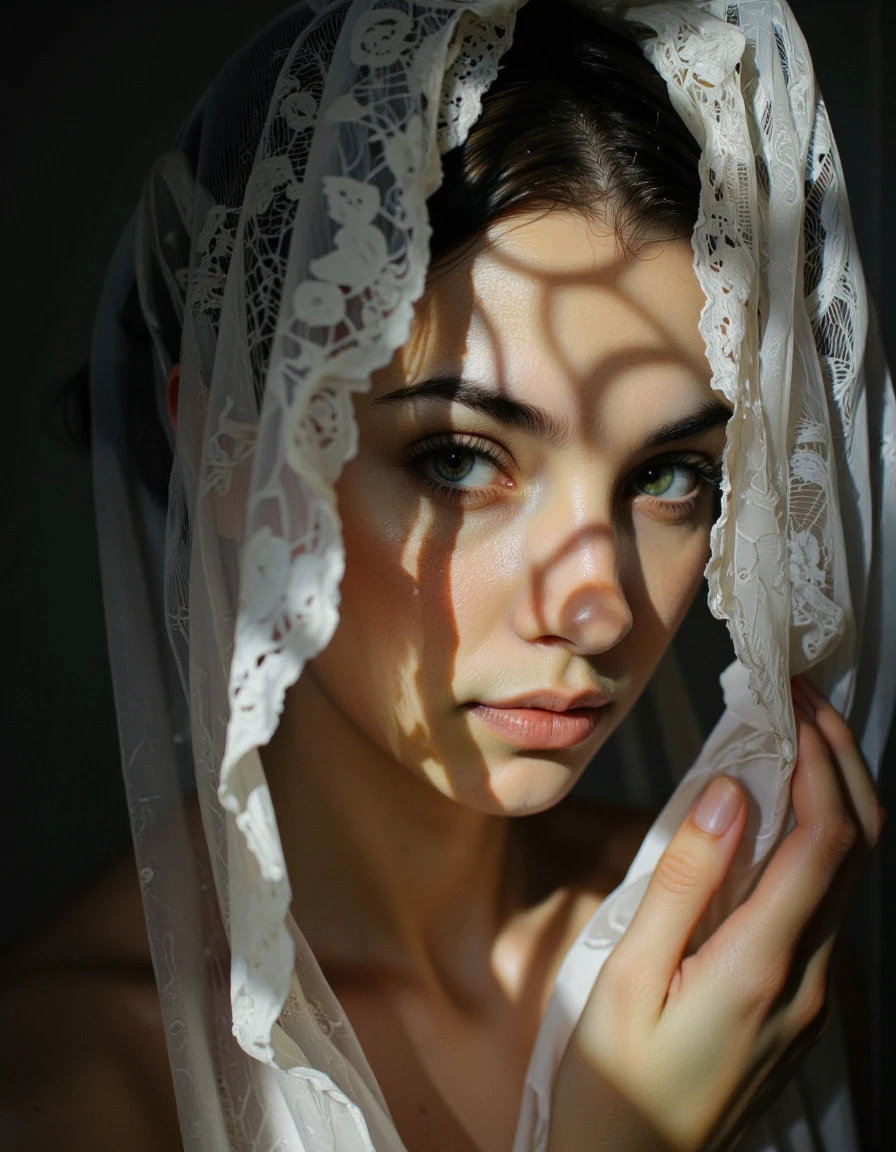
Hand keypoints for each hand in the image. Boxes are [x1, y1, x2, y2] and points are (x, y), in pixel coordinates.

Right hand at [547, 677, 883, 1151]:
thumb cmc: (611, 1077)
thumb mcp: (626, 975)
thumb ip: (683, 881)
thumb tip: (729, 794)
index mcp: (761, 967)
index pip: (824, 841)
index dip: (820, 761)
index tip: (792, 704)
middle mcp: (808, 979)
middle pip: (860, 850)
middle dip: (844, 763)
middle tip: (804, 704)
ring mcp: (812, 995)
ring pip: (851, 877)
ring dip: (835, 799)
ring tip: (792, 743)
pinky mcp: (799, 1003)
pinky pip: (827, 905)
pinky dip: (818, 843)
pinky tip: (775, 818)